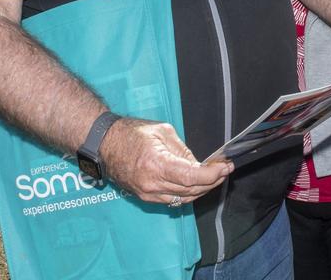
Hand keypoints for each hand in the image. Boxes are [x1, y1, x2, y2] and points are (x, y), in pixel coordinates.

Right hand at [99, 116, 233, 205]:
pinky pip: (173, 199)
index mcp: (157, 164)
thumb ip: (182, 150)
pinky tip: (198, 184)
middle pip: (191, 190)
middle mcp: (152, 183)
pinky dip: (189, 193)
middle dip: (212, 181)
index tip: (225, 167)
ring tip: (216, 176)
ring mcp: (148, 193)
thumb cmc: (131, 133)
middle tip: (225, 170)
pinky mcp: (145, 197)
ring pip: (184, 198)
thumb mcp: (162, 131)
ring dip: (203, 189)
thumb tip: (198, 164)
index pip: (192, 177)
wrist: (104, 144)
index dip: (212, 175)